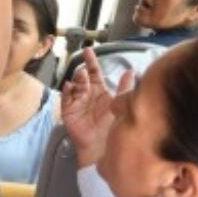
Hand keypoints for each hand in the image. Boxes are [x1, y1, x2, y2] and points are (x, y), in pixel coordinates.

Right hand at [62, 48, 133, 165]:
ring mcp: (77, 103)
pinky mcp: (69, 112)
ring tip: (81, 76)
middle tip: (84, 65)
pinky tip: (70, 86)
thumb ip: (125, 87)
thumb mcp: (121, 104)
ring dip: (77, 80)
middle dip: (82, 70)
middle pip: (82, 78)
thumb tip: (131, 70)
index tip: (88, 50)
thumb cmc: (112, 126)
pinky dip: (66, 92)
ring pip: (74, 87)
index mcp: (100, 91)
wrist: (102, 146)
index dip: (91, 61)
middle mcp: (87, 95)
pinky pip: (66, 100)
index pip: (94, 73)